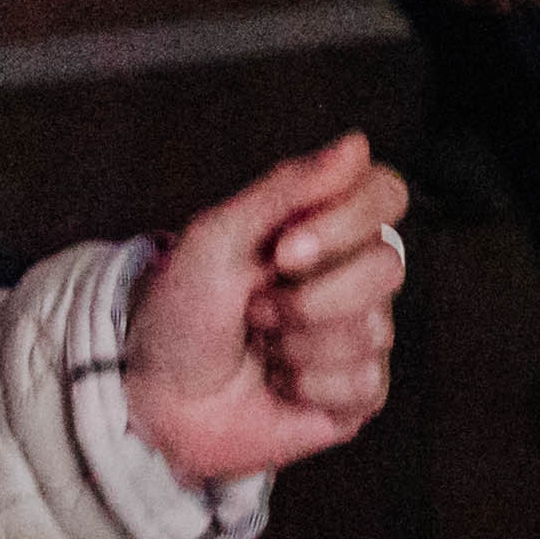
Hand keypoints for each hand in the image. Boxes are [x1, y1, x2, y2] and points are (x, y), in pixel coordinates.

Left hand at [130, 136, 408, 482]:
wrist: (152, 395)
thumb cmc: (180, 309)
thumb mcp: (217, 236)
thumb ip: (288, 187)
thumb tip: (356, 143)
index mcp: (323, 227)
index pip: (385, 195)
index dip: (347, 222)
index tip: (285, 249)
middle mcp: (350, 276)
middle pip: (387, 267)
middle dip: (308, 298)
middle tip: (254, 309)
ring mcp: (358, 336)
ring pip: (373, 330)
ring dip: (297, 345)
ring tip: (260, 348)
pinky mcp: (356, 394)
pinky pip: (364, 382)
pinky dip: (308, 385)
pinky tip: (278, 384)